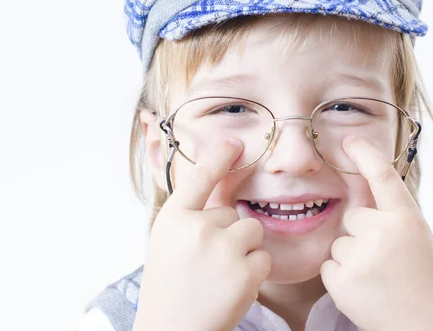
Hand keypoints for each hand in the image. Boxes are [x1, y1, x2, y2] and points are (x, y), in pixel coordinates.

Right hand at [133, 139, 271, 330]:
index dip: (219, 157)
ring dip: (244, 251)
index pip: (200, 178)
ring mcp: (222, 248)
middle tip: (207, 265)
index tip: (234, 143)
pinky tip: (232, 288)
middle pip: (233, 214)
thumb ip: (191, 218)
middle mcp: (197, 227)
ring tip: (220, 276)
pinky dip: (254, 273)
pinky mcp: (244, 271)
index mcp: (173, 219)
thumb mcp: (168, 243)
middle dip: (228, 235)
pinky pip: (264, 257)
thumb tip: (223, 200)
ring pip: (252, 232)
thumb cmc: (170, 288)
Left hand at [320, 136, 432, 330]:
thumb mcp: (418, 239)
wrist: (429, 328)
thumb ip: (392, 217)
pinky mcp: (342, 280)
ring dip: (351, 257)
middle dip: (362, 234)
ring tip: (378, 279)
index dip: (366, 154)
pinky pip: (329, 266)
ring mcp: (360, 256)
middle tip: (386, 260)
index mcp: (407, 218)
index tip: (350, 140)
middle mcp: (383, 231)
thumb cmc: (425, 282)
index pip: (383, 176)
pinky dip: (341, 277)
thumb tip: (363, 202)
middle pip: (353, 217)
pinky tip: (364, 290)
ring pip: (339, 243)